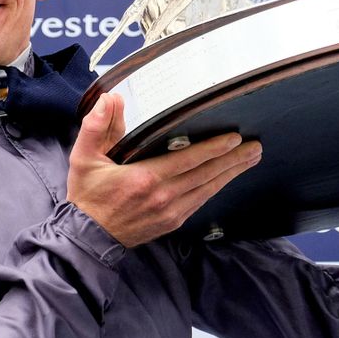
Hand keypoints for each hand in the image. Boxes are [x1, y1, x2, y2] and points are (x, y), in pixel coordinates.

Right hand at [67, 93, 262, 247]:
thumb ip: (96, 126)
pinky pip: (200, 201)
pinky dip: (216, 188)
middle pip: (207, 174)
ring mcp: (170, 212)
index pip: (189, 160)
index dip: (214, 148)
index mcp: (145, 178)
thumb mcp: (84, 158)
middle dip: (233, 159)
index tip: (234, 138)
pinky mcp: (172, 222)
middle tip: (255, 147)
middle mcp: (163, 196)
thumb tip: (111, 99)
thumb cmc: (88, 195)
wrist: (88, 237)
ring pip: (208, 189)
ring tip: (250, 159)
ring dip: (230, 173)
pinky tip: (226, 178)